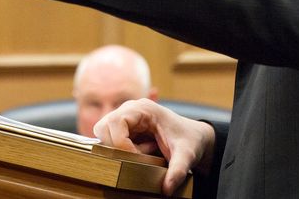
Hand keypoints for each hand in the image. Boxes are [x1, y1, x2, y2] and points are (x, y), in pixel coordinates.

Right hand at [94, 99, 215, 195]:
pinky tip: (139, 153)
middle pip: (104, 127)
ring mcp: (126, 117)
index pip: (116, 122)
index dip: (120, 144)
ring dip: (118, 149)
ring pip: (104, 134)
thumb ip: (178, 170)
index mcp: (144, 108)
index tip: (137, 158)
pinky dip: (120, 151)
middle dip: (116, 148)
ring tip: (140, 154)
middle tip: (137, 157)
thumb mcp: (186, 156)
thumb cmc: (189, 141)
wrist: (194, 137)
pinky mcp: (124, 127)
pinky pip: (110, 140)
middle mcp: (132, 109)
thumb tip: (166, 189)